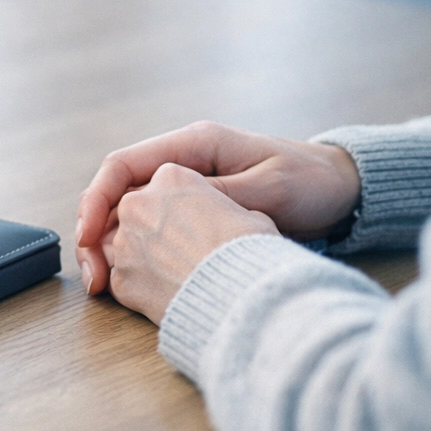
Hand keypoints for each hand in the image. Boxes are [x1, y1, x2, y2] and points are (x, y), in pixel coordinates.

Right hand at [75, 121, 360, 294]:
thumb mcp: (269, 188)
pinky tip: (132, 281)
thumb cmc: (310, 181)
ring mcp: (186, 187)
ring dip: (110, 248)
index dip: (96, 199)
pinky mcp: (195, 212)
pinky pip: (152, 230)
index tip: (88, 237)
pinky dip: (135, 255)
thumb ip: (221, 197)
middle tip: (92, 276)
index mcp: (194, 145)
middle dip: (94, 232)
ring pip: (128, 215)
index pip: (122, 165)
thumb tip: (171, 211)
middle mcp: (181, 163)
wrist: (342, 187)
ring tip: (102, 285)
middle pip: (116, 193)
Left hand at [96, 164, 278, 323]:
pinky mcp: (119, 280)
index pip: (166, 186)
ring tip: (177, 275)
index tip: (198, 226)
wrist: (238, 295)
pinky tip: (168, 295)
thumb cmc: (249, 251)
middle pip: (138, 213)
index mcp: (171, 177)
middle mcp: (138, 203)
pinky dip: (141, 288)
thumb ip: (224, 210)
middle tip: (184, 253)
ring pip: (125, 246)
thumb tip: (226, 223)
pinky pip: (122, 280)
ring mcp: (124, 242)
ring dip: (145, 259)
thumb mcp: (250, 213)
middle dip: (156, 232)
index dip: (183, 208)